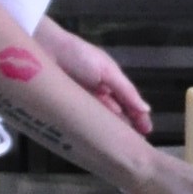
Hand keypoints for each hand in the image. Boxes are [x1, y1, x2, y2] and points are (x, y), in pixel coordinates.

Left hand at [37, 23, 151, 134]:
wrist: (46, 49)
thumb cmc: (79, 55)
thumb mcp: (107, 71)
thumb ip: (125, 90)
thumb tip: (145, 108)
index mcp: (110, 81)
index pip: (128, 102)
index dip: (138, 116)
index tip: (146, 131)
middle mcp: (99, 92)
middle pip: (116, 113)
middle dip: (126, 127)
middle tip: (134, 143)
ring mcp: (83, 100)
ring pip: (101, 119)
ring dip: (110, 130)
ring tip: (119, 144)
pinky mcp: (68, 106)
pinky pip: (83, 120)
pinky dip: (91, 129)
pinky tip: (97, 139)